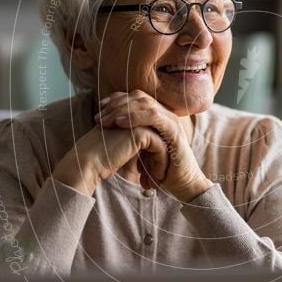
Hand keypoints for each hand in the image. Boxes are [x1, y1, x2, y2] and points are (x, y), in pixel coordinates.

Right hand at [53, 124, 167, 195]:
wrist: (87, 162)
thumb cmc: (100, 159)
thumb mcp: (122, 148)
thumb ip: (135, 144)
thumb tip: (151, 154)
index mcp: (129, 115)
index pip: (152, 132)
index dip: (155, 152)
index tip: (154, 170)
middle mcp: (134, 115)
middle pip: (158, 135)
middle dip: (161, 156)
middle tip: (159, 176)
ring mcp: (138, 122)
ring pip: (162, 140)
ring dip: (163, 161)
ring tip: (158, 178)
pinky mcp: (141, 132)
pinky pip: (160, 147)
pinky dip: (161, 163)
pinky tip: (157, 176)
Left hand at [95, 90, 212, 201]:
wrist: (183, 185)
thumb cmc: (162, 171)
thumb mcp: (142, 151)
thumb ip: (131, 139)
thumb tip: (108, 134)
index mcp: (158, 116)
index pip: (135, 98)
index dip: (116, 100)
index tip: (98, 110)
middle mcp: (165, 114)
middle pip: (138, 97)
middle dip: (115, 105)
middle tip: (98, 118)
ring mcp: (171, 120)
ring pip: (145, 103)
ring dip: (122, 110)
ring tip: (105, 121)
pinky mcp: (174, 130)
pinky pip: (153, 117)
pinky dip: (135, 117)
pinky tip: (120, 123)